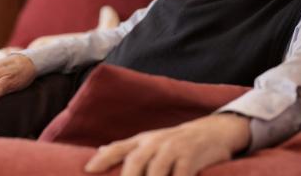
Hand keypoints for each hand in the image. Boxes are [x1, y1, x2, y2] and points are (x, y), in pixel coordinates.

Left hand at [84, 113, 249, 175]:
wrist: (212, 131)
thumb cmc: (174, 142)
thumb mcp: (150, 141)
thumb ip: (126, 149)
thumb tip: (98, 154)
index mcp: (142, 140)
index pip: (118, 148)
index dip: (102, 159)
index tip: (88, 170)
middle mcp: (155, 142)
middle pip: (135, 161)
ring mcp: (173, 148)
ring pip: (157, 171)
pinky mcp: (191, 157)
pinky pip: (181, 175)